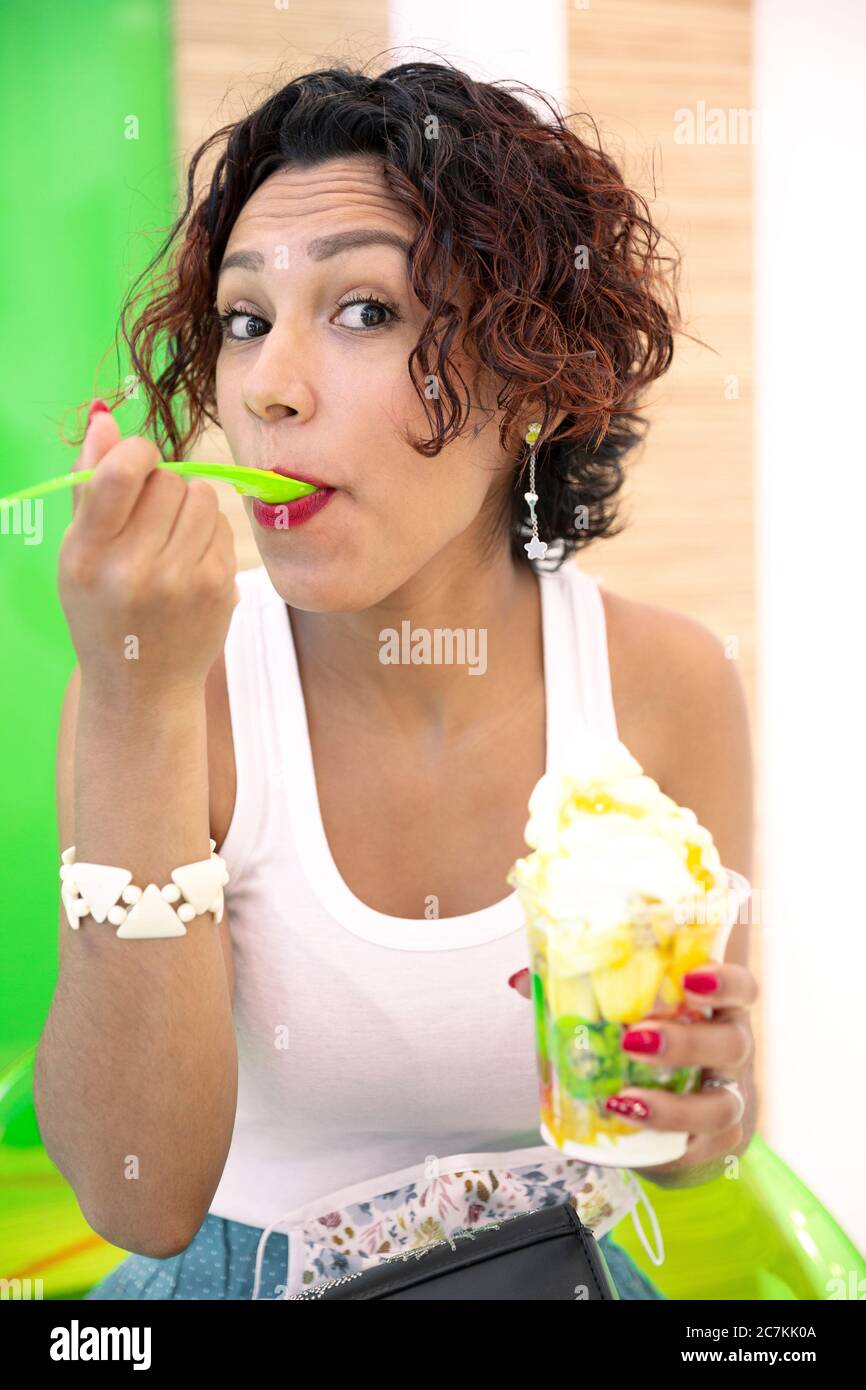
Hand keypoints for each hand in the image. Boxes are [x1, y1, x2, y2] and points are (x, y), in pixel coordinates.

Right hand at [58, 401, 238, 700]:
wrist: (141, 687)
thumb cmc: (103, 612)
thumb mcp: (79, 555)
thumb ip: (89, 485)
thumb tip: (105, 419)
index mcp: (88, 556)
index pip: (121, 474)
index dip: (136, 454)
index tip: (137, 464)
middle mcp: (134, 569)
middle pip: (168, 481)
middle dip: (161, 488)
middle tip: (149, 520)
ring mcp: (181, 582)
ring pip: (202, 496)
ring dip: (188, 506)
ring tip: (170, 540)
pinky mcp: (217, 588)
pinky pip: (222, 526)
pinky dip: (208, 533)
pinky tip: (190, 562)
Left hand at [509, 961, 759, 1181]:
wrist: (670, 1107)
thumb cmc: (646, 1042)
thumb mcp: (620, 1011)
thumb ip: (576, 990)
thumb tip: (519, 980)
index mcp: (715, 1006)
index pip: (742, 986)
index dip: (724, 981)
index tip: (690, 979)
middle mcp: (732, 1050)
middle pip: (731, 1043)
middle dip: (686, 1043)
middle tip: (633, 1040)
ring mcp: (730, 1097)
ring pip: (721, 1105)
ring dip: (672, 1106)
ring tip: (622, 1102)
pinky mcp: (717, 1142)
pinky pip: (702, 1148)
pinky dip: (667, 1143)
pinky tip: (631, 1136)